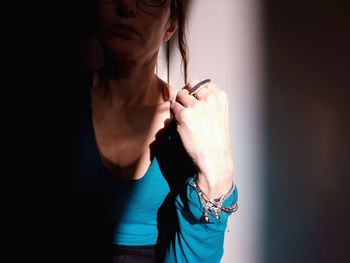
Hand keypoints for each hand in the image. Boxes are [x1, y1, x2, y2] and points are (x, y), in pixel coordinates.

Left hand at [170, 80, 234, 198]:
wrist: (214, 158)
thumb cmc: (216, 140)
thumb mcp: (220, 115)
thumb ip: (209, 102)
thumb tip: (191, 93)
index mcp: (220, 97)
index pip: (203, 83)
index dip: (196, 91)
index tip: (195, 100)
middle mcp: (209, 99)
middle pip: (190, 87)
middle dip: (186, 96)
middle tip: (188, 109)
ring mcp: (196, 106)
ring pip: (180, 96)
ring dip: (179, 104)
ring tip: (186, 119)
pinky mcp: (183, 115)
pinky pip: (173, 107)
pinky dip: (174, 114)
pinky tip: (182, 124)